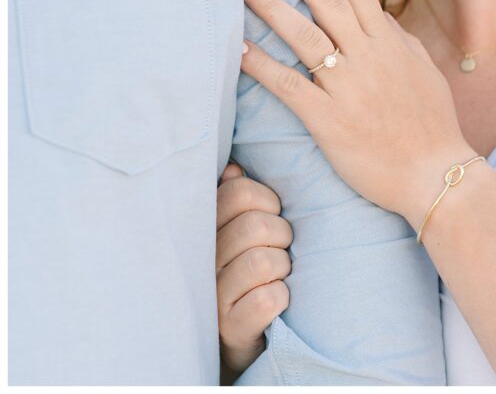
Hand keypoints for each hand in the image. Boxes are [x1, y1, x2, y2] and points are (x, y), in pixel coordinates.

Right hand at [217, 163, 292, 379]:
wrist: (236, 338)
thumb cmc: (244, 274)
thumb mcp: (236, 234)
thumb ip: (234, 199)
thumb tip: (234, 169)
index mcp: (204, 230)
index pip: (240, 192)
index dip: (268, 201)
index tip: (271, 216)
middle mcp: (201, 262)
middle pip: (256, 225)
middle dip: (281, 236)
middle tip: (278, 250)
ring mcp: (212, 297)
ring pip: (264, 261)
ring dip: (282, 269)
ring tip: (275, 276)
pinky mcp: (229, 329)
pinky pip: (268, 299)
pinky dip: (281, 298)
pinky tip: (274, 302)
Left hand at [238, 0, 471, 226]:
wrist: (434, 175)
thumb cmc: (433, 125)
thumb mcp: (424, 73)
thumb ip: (401, 42)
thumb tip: (381, 18)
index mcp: (391, 44)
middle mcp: (370, 58)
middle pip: (327, 1)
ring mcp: (349, 88)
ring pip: (305, 36)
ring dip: (272, 5)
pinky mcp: (330, 120)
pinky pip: (290, 86)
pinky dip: (263, 64)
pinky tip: (240, 47)